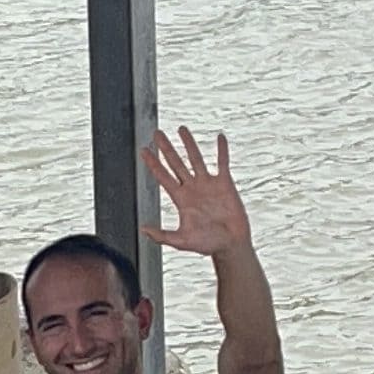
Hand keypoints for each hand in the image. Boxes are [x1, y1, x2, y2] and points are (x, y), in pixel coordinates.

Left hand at [140, 127, 251, 259]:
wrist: (230, 244)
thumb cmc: (207, 244)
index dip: (153, 163)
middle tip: (156, 133)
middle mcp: (192, 188)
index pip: (163, 177)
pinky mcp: (224, 183)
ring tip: (181, 128)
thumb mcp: (182, 241)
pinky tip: (220, 137)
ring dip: (189, 144)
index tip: (143, 150)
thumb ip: (162, 235)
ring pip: (196, 158)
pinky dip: (221, 150)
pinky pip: (222, 163)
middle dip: (165, 148)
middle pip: (176, 163)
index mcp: (181, 199)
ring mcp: (208, 184)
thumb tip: (143, 229)